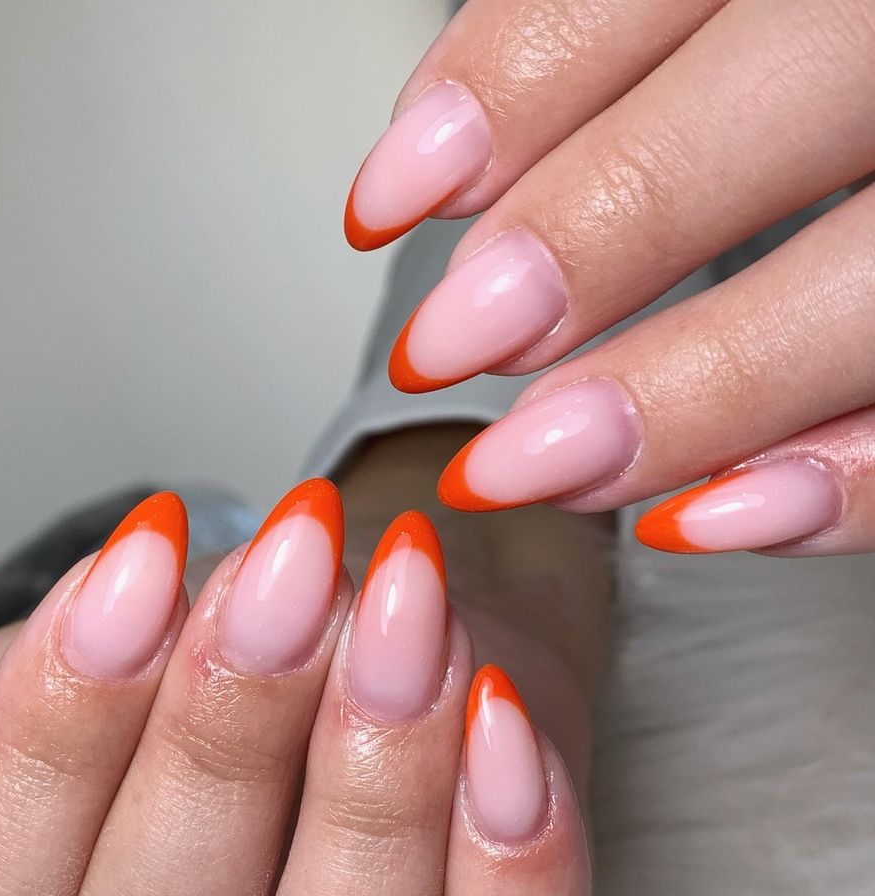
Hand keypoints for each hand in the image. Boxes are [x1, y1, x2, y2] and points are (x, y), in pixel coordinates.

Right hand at [0, 467, 595, 895]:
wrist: (369, 668)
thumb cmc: (188, 695)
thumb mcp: (10, 708)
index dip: (55, 738)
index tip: (143, 562)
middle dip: (223, 749)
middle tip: (289, 573)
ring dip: (372, 798)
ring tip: (406, 621)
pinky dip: (514, 882)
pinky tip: (502, 726)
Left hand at [347, 0, 874, 555]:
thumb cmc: (823, 73)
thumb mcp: (743, 22)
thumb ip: (630, 53)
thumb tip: (448, 166)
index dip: (518, 75)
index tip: (392, 200)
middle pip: (803, 83)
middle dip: (607, 221)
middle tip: (456, 339)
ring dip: (704, 388)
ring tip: (549, 464)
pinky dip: (852, 479)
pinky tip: (713, 520)